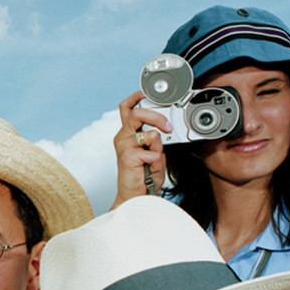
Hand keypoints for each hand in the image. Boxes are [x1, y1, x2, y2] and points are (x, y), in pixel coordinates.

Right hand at [112, 91, 171, 208]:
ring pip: (147, 131)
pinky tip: (149, 167)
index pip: (127, 107)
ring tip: (155, 156)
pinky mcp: (127, 157)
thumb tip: (164, 126)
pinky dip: (156, 159)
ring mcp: (123, 146)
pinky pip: (151, 150)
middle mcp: (122, 137)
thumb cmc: (144, 175)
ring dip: (158, 143)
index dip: (136, 97)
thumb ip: (156, 136)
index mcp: (127, 133)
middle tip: (168, 126)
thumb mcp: (154, 150)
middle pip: (136, 112)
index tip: (147, 93)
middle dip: (156, 116)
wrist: (137, 196)